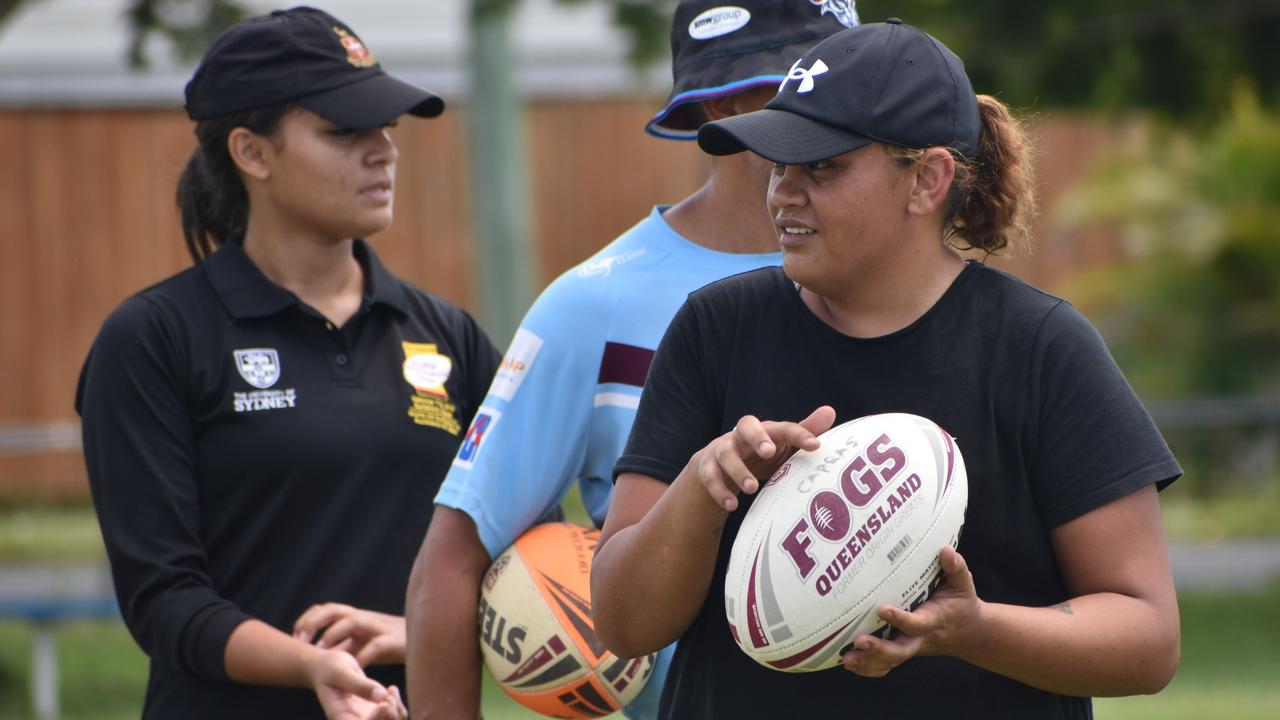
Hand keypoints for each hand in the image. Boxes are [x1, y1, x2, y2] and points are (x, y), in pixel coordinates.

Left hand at [295, 603, 405, 665]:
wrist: (430, 642)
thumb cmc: (394, 644)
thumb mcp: (366, 642)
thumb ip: (348, 643)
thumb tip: (324, 650)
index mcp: (358, 618)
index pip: (327, 609)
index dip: (308, 619)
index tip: (296, 636)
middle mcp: (367, 618)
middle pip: (334, 609)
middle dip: (314, 622)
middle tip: (301, 640)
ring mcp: (381, 627)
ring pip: (353, 621)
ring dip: (334, 634)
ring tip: (322, 651)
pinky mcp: (396, 641)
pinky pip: (376, 646)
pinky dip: (363, 656)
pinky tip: (355, 668)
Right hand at [307, 649, 406, 719]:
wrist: (327, 668)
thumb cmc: (329, 668)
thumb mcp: (341, 672)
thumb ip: (359, 684)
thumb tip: (382, 696)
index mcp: (340, 717)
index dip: (377, 719)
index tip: (384, 703)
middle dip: (390, 716)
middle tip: (389, 695)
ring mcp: (366, 717)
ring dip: (397, 711)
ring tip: (391, 691)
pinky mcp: (374, 711)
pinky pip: (394, 716)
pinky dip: (398, 706)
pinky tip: (392, 690)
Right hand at [692, 406, 835, 511]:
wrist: (717, 467)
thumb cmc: (759, 456)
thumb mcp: (782, 446)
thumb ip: (804, 432)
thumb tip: (829, 411)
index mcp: (765, 430)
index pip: (783, 427)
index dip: (799, 434)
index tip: (814, 446)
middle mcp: (741, 435)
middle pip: (746, 425)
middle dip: (757, 437)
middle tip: (769, 452)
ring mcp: (721, 449)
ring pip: (725, 453)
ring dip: (738, 470)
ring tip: (752, 488)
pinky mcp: (706, 467)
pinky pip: (710, 476)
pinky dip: (720, 491)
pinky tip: (732, 505)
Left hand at [841, 546, 982, 676]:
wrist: (969, 633)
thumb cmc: (961, 602)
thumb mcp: (964, 584)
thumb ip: (956, 567)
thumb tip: (945, 550)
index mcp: (934, 621)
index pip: (916, 623)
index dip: (900, 619)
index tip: (882, 609)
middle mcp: (920, 638)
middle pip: (900, 650)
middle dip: (880, 649)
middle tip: (859, 641)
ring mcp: (911, 647)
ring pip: (890, 661)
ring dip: (868, 661)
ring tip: (847, 659)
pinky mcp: (903, 652)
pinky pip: (886, 665)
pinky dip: (869, 668)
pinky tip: (850, 664)